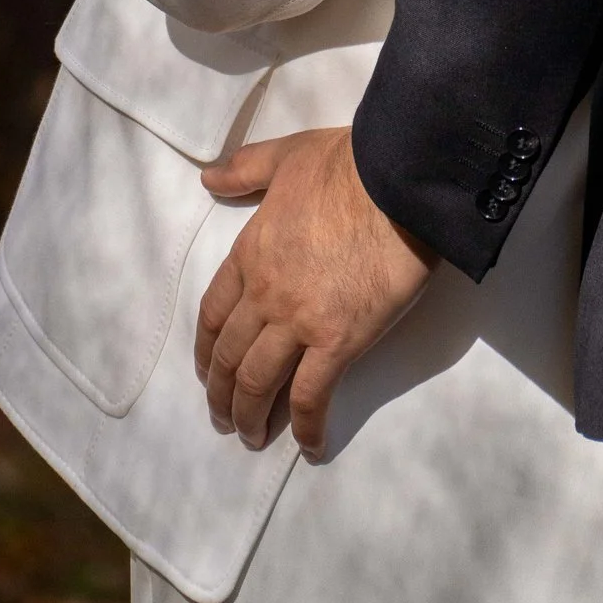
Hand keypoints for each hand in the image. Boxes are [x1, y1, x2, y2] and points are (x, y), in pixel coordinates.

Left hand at [196, 127, 435, 452]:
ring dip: (250, 416)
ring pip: (259, 382)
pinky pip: (311, 395)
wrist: (395, 181)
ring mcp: (298, 322)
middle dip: (222, 393)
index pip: (215, 312)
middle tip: (222, 418)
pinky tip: (309, 446)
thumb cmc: (347, 165)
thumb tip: (209, 179)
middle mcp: (265, 295)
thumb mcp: (287, 156)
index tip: (208, 370)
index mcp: (251, 253)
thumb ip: (245, 169)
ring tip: (250, 437)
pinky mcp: (338, 342)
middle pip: (231, 355)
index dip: (207, 348)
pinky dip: (307, 426)